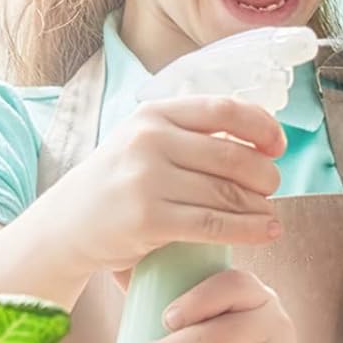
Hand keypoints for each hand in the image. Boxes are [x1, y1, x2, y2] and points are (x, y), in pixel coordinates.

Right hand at [47, 96, 284, 277]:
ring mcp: (147, 180)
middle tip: (271, 188)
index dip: (262, 127)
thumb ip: (193, 134)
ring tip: (269, 214)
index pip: (225, 110)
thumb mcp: (147, 142)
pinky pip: (214, 223)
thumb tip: (263, 139)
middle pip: (234, 157)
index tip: (277, 146)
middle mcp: (149, 141)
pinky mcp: (148, 219)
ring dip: (261, 206)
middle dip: (265, 176)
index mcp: (155, 114)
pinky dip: (250, 229)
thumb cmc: (120, 184)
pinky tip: (267, 232)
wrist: (64, 227)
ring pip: (228, 192)